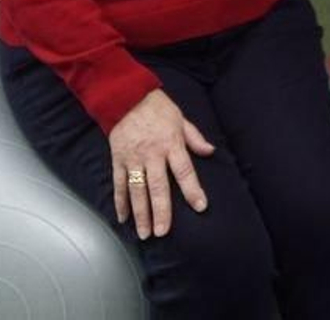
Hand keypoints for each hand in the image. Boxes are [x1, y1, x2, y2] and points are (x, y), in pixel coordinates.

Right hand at [108, 90, 215, 238]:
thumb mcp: (180, 118)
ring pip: (137, 190)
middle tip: (162, 232)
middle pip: (158, 186)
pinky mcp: (118, 159)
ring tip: (144, 233)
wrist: (125, 95)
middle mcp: (152, 154)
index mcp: (171, 143)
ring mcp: (133, 158)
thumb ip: (194, 138)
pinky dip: (120, 202)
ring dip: (140, 213)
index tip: (200, 206)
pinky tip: (123, 219)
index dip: (192, 189)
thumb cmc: (157, 107)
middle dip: (161, 211)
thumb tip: (211, 151)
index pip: (184, 170)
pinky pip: (119, 184)